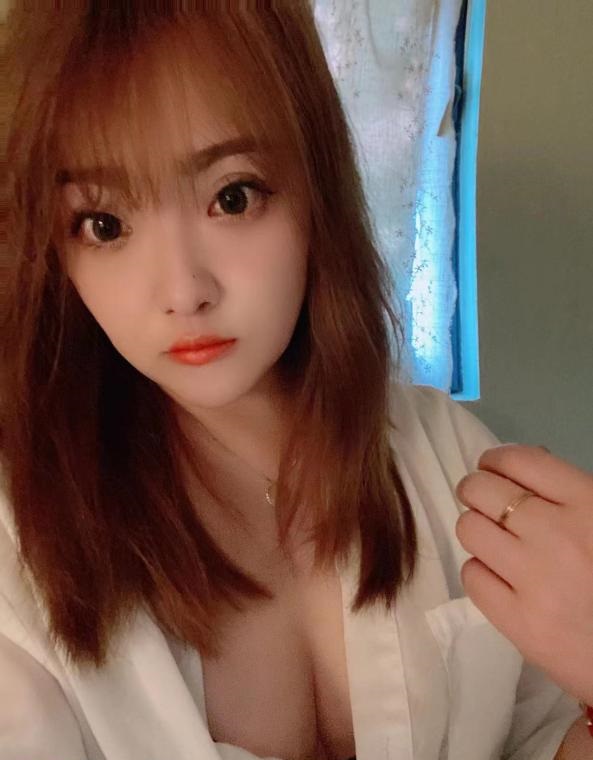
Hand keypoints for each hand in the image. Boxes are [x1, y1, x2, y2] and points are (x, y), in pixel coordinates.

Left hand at [455, 444, 592, 704]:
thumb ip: (569, 491)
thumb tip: (518, 465)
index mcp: (590, 503)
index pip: (519, 461)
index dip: (495, 460)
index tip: (491, 468)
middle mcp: (557, 535)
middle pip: (481, 490)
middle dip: (475, 491)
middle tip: (481, 502)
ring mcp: (535, 580)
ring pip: (469, 529)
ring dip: (476, 530)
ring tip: (493, 541)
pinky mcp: (520, 623)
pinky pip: (472, 576)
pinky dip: (481, 572)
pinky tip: (500, 578)